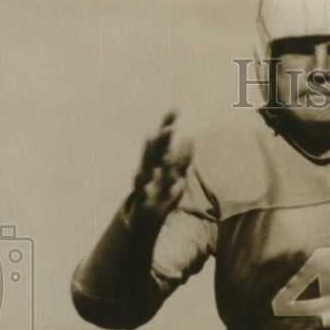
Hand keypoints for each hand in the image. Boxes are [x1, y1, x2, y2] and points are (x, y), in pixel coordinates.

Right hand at [129, 111, 191, 227]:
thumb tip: (190, 137)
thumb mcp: (175, 176)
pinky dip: (139, 179)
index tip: (175, 108)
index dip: (169, 124)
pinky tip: (139, 172)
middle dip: (162, 136)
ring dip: (149, 151)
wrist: (145, 221)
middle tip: (169, 124)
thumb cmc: (160, 195)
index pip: (165, 140)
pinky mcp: (140, 196)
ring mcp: (144, 181)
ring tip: (152, 136)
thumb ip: (182, 158)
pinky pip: (139, 187)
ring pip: (146, 163)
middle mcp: (151, 168)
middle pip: (155, 148)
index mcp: (159, 162)